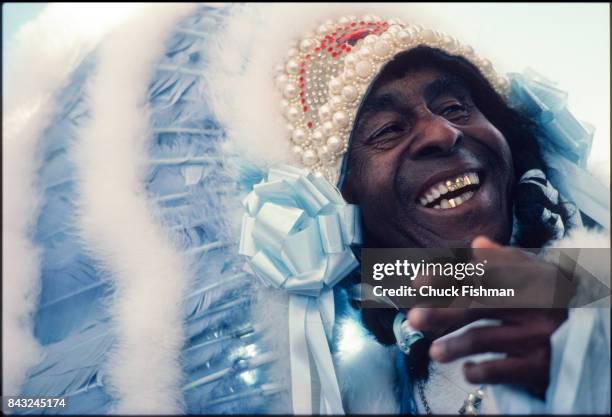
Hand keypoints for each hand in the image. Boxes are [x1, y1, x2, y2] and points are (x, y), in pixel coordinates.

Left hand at [406, 236, 568, 398]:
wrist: (598, 335)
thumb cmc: (554, 302)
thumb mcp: (536, 275)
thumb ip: (505, 260)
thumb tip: (477, 242)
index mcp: (526, 278)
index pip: (479, 274)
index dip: (447, 277)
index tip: (418, 282)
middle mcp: (531, 304)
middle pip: (476, 304)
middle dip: (440, 311)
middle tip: (413, 318)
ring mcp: (536, 336)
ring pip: (482, 338)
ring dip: (453, 345)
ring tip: (434, 352)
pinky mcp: (540, 366)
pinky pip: (501, 370)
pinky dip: (479, 371)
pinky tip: (467, 370)